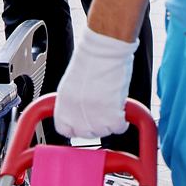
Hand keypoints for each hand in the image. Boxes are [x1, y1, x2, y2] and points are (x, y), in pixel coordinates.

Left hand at [53, 22, 137, 139]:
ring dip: (109, 124)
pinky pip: (118, 128)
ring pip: (103, 132)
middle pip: (86, 134)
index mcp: (63, 104)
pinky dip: (122, 122)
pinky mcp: (111, 114)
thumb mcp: (72, 84)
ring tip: (112, 109)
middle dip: (95, 126)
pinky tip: (121, 112)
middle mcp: (75, 112)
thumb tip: (82, 112)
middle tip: (102, 114)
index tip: (83, 125)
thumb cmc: (91, 60)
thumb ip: (74, 103)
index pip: (64, 130)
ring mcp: (93, 116)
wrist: (104, 50)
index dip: (76, 128)